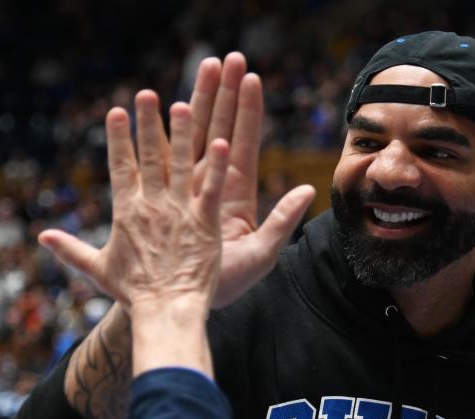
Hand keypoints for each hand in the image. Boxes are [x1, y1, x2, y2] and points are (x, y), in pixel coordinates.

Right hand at [39, 93, 229, 312]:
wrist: (165, 312)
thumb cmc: (134, 295)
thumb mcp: (98, 270)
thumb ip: (71, 250)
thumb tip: (43, 237)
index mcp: (127, 213)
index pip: (120, 168)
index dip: (119, 139)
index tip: (116, 112)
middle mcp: (152, 207)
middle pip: (149, 157)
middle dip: (147, 124)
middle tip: (147, 94)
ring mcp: (179, 212)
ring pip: (181, 165)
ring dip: (182, 134)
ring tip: (184, 104)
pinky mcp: (205, 223)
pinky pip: (211, 189)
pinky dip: (218, 167)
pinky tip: (223, 142)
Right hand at [188, 53, 315, 306]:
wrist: (181, 304)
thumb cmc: (224, 285)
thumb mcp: (262, 254)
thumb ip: (283, 222)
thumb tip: (308, 191)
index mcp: (236, 195)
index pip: (243, 143)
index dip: (247, 112)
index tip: (251, 79)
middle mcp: (211, 186)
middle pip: (217, 130)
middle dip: (221, 95)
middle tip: (224, 59)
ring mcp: (186, 189)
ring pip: (191, 139)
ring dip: (195, 105)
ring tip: (197, 71)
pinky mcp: (166, 199)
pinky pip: (167, 164)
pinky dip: (168, 137)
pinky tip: (170, 108)